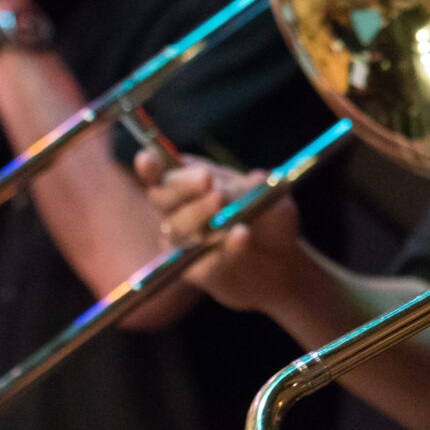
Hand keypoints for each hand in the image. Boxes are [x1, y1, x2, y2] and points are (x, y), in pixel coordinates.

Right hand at [135, 152, 307, 314]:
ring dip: (198, 213)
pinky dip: (225, 246)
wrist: (283, 261)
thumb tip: (255, 178)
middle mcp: (180, 212)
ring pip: (178, 229)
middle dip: (181, 187)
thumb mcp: (268, 196)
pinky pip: (206, 259)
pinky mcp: (199, 271)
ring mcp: (186, 244)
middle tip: (206, 180)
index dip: (150, 167)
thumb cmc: (270, 218)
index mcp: (191, 184)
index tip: (146, 158)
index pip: (161, 174)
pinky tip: (241, 234)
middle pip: (162, 199)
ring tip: (221, 201)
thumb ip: (256, 188)